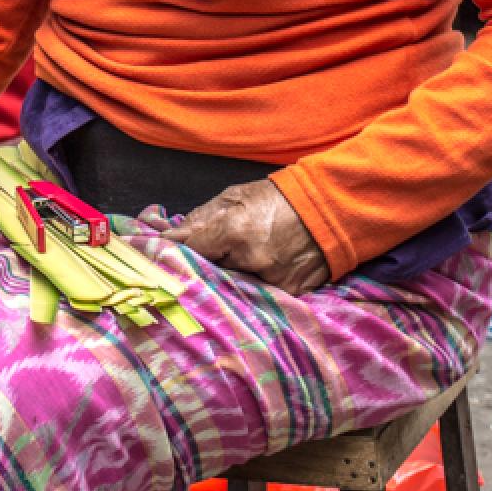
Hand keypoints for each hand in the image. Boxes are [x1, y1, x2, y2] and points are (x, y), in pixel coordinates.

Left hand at [161, 179, 329, 295]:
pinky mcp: (288, 293)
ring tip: (234, 264)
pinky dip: (253, 284)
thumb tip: (173, 233)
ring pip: (233, 286)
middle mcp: (252, 260)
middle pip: (210, 273)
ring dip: (227, 278)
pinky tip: (257, 272)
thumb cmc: (280, 199)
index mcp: (234, 231)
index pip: (191, 250)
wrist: (332, 208)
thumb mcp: (237, 197)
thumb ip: (203, 217)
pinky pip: (259, 293)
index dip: (175, 251)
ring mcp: (272, 280)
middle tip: (196, 261)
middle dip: (202, 266)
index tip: (160, 253)